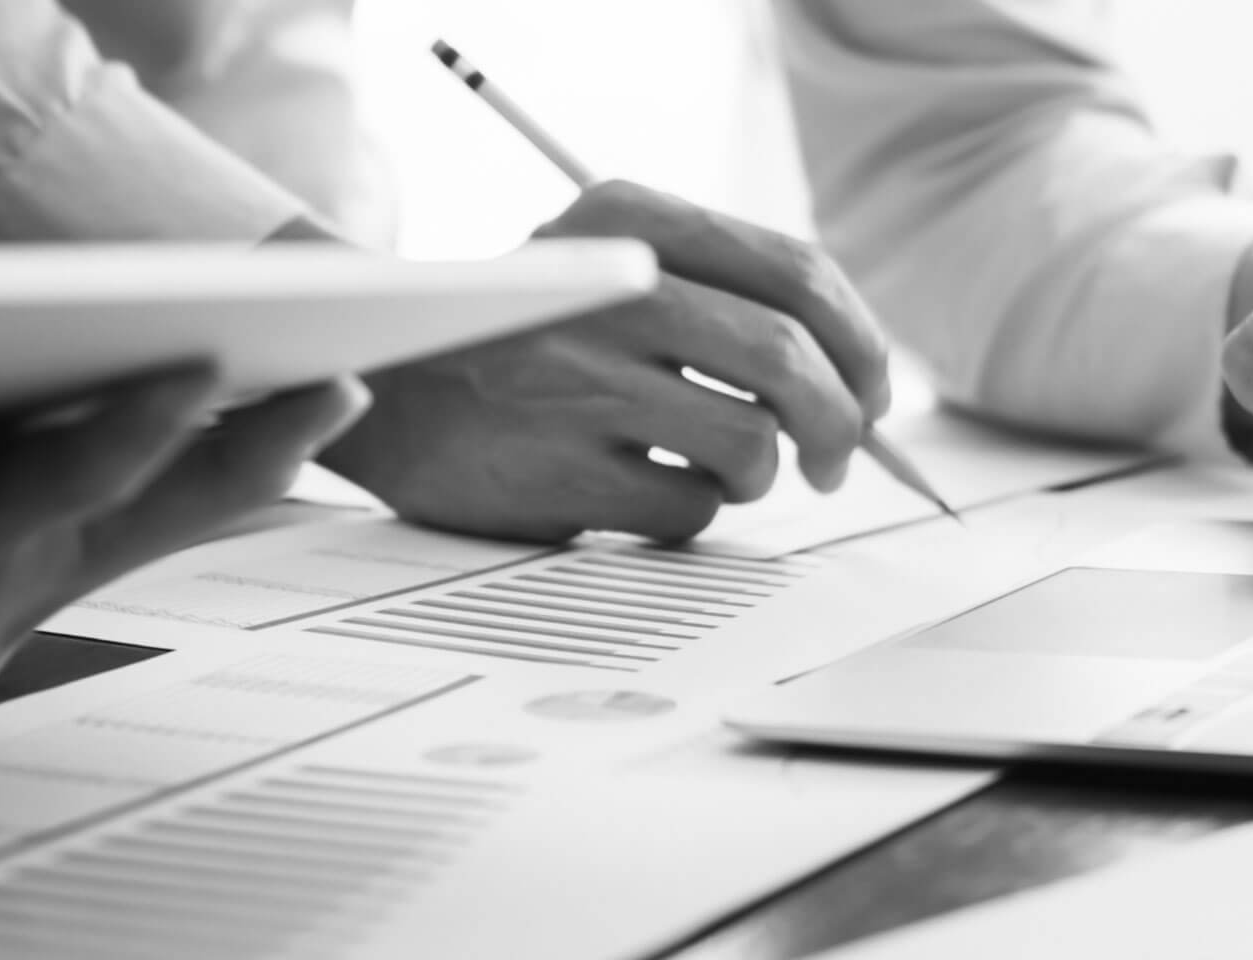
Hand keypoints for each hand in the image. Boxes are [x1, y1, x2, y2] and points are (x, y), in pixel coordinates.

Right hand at [320, 180, 893, 542]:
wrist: (381, 387)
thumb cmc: (526, 338)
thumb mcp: (606, 264)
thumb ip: (725, 293)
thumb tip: (860, 381)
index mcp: (629, 219)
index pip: (798, 272)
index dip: (861, 342)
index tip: (871, 388)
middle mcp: (607, 289)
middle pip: (791, 362)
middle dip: (842, 424)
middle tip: (838, 458)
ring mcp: (580, 383)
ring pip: (752, 446)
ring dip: (757, 474)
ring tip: (715, 468)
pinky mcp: (560, 472)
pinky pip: (690, 509)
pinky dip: (690, 510)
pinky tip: (639, 486)